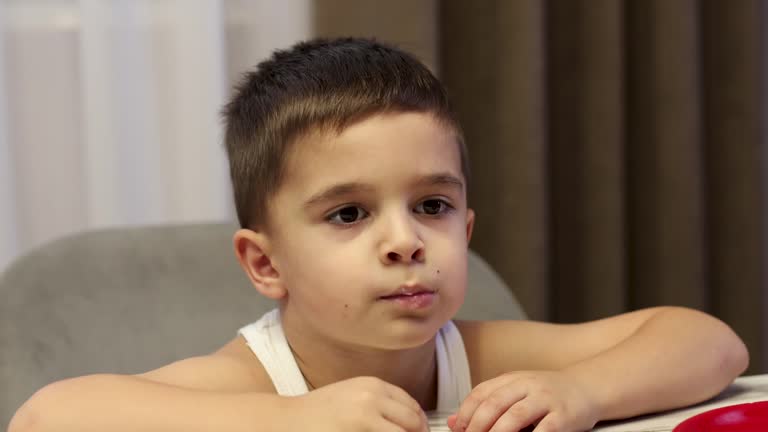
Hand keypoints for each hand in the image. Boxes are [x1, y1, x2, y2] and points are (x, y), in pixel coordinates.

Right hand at [286, 376, 428, 431]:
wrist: (287, 421)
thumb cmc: (317, 414)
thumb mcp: (351, 396)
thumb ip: (378, 403)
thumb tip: (411, 422)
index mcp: (372, 385)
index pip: (412, 405)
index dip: (421, 424)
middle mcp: (372, 397)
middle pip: (413, 422)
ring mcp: (365, 416)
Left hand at [447, 371, 598, 431]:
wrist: (588, 387)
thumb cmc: (548, 394)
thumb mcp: (517, 391)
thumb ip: (488, 404)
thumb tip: (453, 423)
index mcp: (513, 378)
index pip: (482, 393)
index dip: (466, 412)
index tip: (457, 429)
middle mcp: (527, 385)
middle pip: (494, 404)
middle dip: (476, 425)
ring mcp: (546, 399)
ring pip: (515, 417)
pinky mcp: (563, 417)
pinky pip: (543, 431)